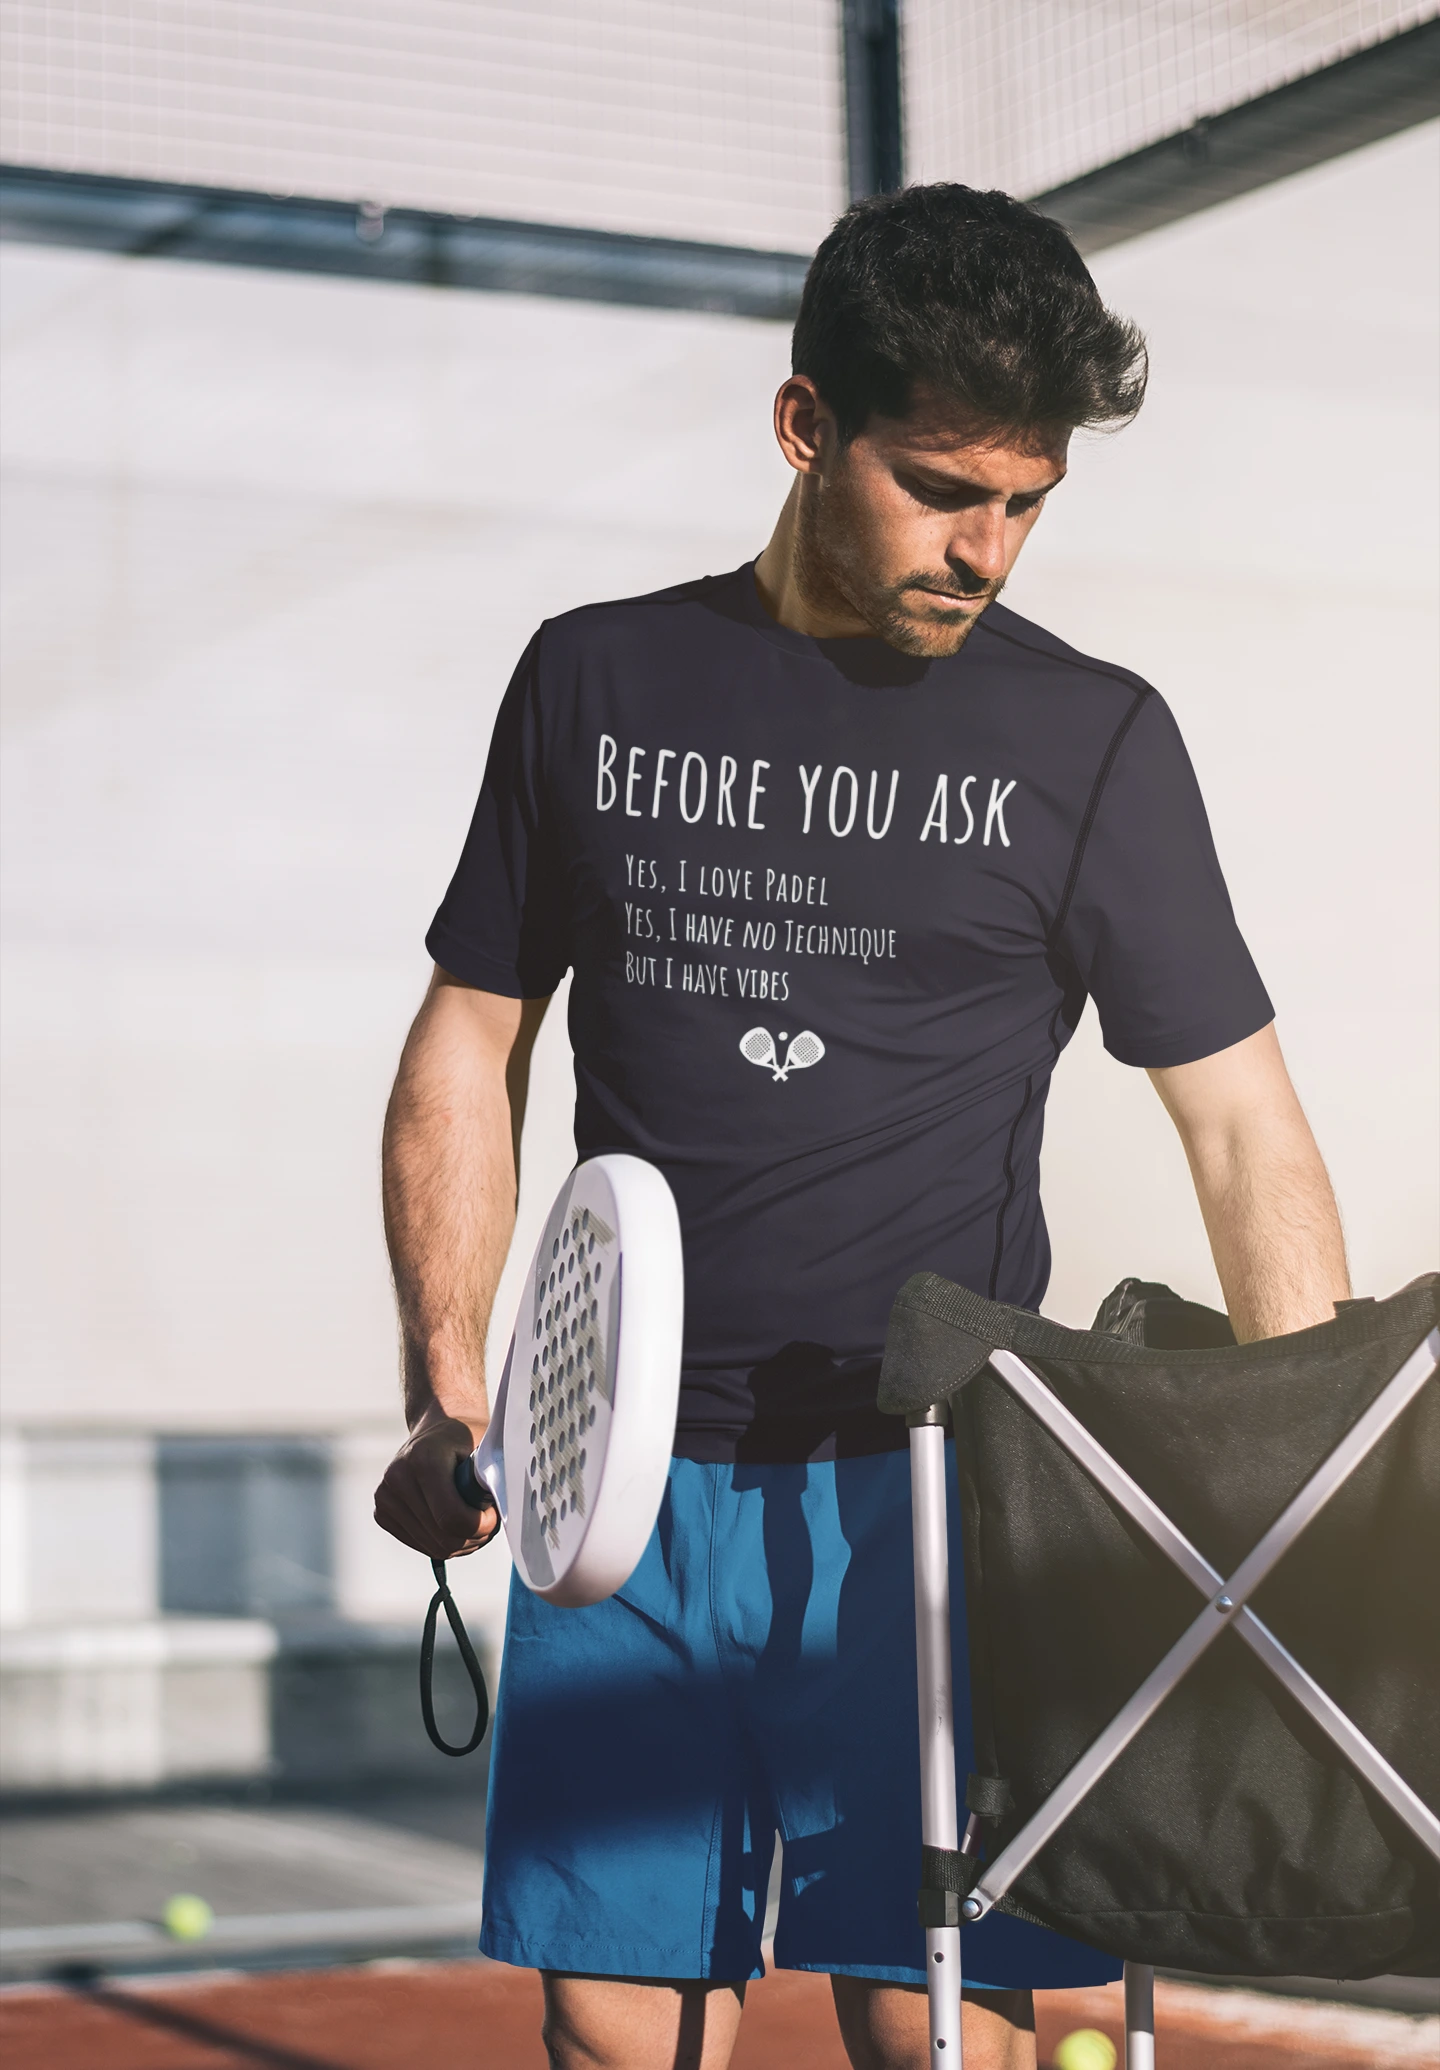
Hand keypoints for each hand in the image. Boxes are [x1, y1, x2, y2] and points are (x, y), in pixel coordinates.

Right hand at [373, 1407, 500, 1559]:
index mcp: (423, 1460)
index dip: (481, 1526)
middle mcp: (397, 1479)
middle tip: (489, 1521)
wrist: (437, 1428)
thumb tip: (504, 1512)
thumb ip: (490, 1480)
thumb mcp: (484, 1450)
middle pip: (444, 1538)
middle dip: (475, 1537)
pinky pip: (422, 1545)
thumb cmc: (465, 1438)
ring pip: (434, 1547)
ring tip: (474, 1521)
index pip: (453, 1518)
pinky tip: (454, 1524)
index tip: (494, 1515)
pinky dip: (444, 1542)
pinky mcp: (382, 1512)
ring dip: (461, 1542)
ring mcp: (385, 1497)